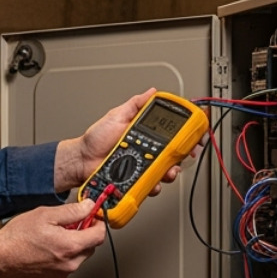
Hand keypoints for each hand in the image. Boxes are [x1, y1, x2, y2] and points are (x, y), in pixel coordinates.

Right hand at [0, 201, 107, 277]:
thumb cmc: (17, 238)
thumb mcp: (46, 214)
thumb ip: (72, 211)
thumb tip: (89, 207)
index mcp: (70, 246)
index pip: (99, 235)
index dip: (98, 222)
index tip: (93, 215)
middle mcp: (70, 263)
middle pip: (91, 246)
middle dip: (85, 233)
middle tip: (72, 223)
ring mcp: (63, 273)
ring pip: (80, 256)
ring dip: (75, 244)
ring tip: (56, 235)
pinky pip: (68, 265)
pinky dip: (65, 255)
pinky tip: (49, 247)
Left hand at [54, 91, 205, 195]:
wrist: (82, 159)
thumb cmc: (96, 138)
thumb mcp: (116, 115)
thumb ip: (135, 104)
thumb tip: (151, 92)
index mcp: (146, 134)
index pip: (172, 133)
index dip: (186, 134)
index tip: (194, 134)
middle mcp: (148, 150)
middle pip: (174, 153)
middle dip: (184, 154)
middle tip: (186, 153)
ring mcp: (143, 166)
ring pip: (166, 170)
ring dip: (172, 171)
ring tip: (168, 169)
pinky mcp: (137, 180)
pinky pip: (152, 184)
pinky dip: (155, 185)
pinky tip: (152, 181)